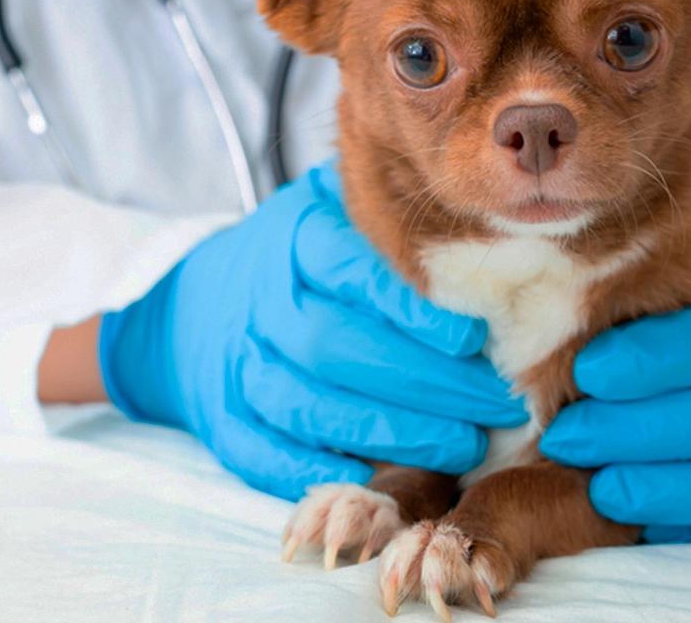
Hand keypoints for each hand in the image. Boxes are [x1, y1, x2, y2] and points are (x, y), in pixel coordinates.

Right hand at [99, 161, 525, 499]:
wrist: (194, 304)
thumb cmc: (293, 258)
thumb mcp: (331, 209)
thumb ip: (384, 212)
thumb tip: (476, 214)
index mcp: (293, 240)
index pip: (350, 274)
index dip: (411, 311)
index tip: (474, 340)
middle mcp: (260, 301)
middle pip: (333, 346)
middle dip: (422, 384)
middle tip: (495, 404)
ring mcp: (236, 361)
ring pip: (304, 404)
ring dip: (387, 434)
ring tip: (461, 446)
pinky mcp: (220, 416)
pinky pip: (259, 452)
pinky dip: (314, 473)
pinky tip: (376, 481)